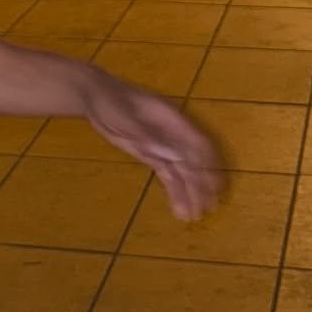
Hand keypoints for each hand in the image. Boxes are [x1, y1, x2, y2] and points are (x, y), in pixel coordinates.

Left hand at [82, 69, 225, 221]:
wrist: (93, 96)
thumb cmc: (111, 101)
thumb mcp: (126, 118)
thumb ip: (148, 137)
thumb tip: (176, 156)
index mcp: (172, 119)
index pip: (198, 143)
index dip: (210, 163)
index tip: (218, 185)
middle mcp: (172, 134)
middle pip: (192, 160)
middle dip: (201, 184)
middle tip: (209, 208)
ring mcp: (160, 145)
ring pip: (181, 171)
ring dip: (189, 192)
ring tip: (194, 215)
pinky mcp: (149, 154)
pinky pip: (166, 174)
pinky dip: (173, 190)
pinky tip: (178, 207)